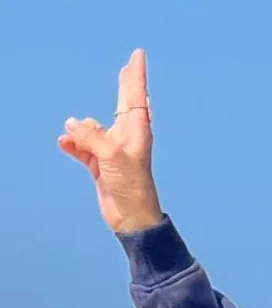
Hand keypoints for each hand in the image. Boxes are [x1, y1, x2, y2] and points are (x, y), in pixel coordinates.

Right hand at [58, 49, 163, 234]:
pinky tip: (65, 143)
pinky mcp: (102, 165)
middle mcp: (126, 137)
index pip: (135, 96)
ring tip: (73, 133)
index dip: (135, 75)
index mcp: (136, 131)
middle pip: (123, 104)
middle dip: (125, 86)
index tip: (137, 56)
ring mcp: (114, 151)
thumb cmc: (131, 185)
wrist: (131, 218)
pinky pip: (83, 147)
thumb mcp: (111, 156)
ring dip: (82, 129)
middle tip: (128, 68)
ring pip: (94, 128)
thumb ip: (90, 136)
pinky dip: (73, 145)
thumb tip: (72, 124)